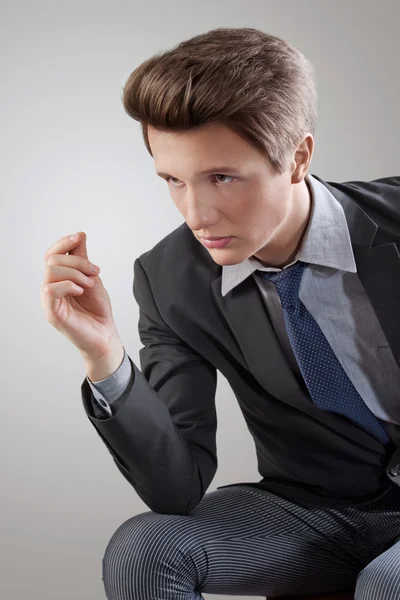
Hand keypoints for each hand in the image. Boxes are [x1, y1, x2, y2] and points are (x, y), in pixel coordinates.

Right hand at [41, 231, 120, 360]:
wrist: (105, 334)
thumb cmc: (97, 310)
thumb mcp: (92, 278)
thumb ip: (83, 259)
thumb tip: (80, 235)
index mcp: (58, 279)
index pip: (52, 254)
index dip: (64, 243)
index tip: (80, 237)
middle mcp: (50, 288)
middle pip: (52, 260)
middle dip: (77, 261)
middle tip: (94, 272)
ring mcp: (49, 301)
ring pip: (51, 271)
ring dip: (75, 273)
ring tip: (89, 284)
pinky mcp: (52, 313)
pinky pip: (50, 290)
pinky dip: (68, 285)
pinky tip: (81, 290)